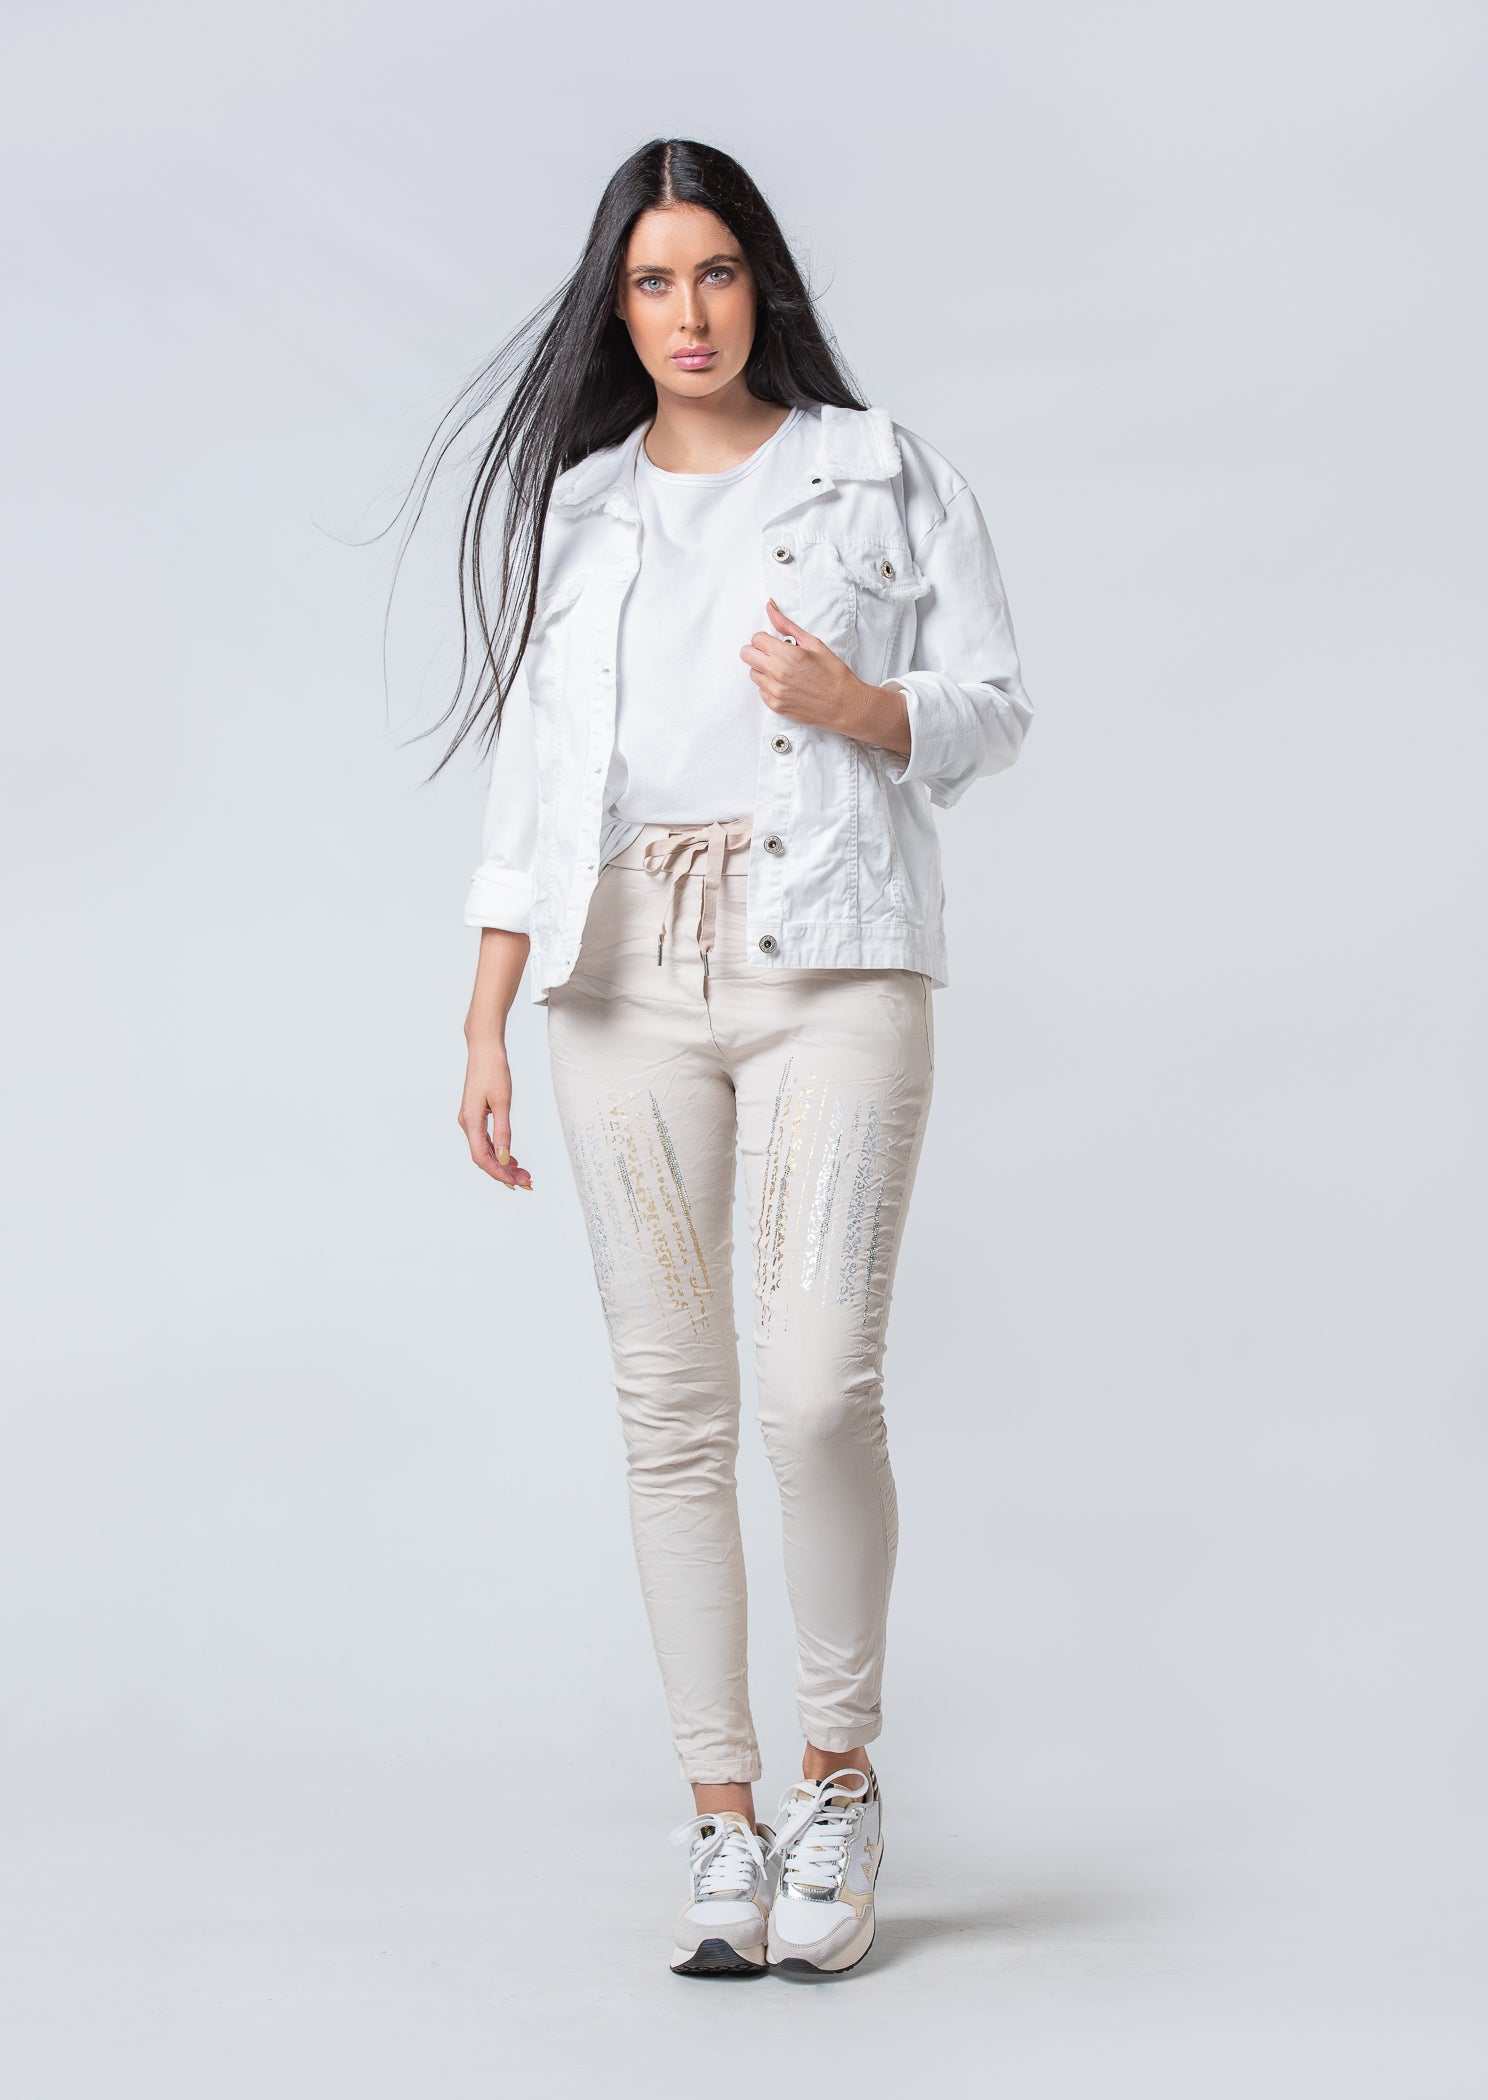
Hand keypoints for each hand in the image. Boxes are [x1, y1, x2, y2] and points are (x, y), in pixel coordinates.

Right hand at [458, 1039, 533, 1189]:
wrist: (484, 1049)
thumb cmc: (493, 1070)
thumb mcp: (502, 1102)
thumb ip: (503, 1131)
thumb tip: (505, 1158)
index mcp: (471, 1121)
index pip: (483, 1158)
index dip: (498, 1173)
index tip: (515, 1183)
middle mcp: (467, 1123)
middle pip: (484, 1158)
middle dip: (504, 1173)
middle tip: (526, 1183)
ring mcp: (470, 1120)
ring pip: (486, 1151)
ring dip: (503, 1164)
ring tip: (523, 1174)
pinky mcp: (476, 1116)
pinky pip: (486, 1141)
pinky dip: (500, 1152)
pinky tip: (512, 1159)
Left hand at [740, 600, 909, 754]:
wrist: (844, 705)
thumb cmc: (833, 674)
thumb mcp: (814, 643)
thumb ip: (787, 626)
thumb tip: (770, 608)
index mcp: (788, 655)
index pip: (756, 639)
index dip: (765, 638)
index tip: (775, 643)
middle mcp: (778, 673)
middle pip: (746, 655)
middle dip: (758, 651)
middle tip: (774, 654)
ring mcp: (775, 691)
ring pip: (753, 673)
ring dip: (763, 669)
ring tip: (783, 671)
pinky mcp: (776, 706)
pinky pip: (761, 691)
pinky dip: (769, 686)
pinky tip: (786, 684)